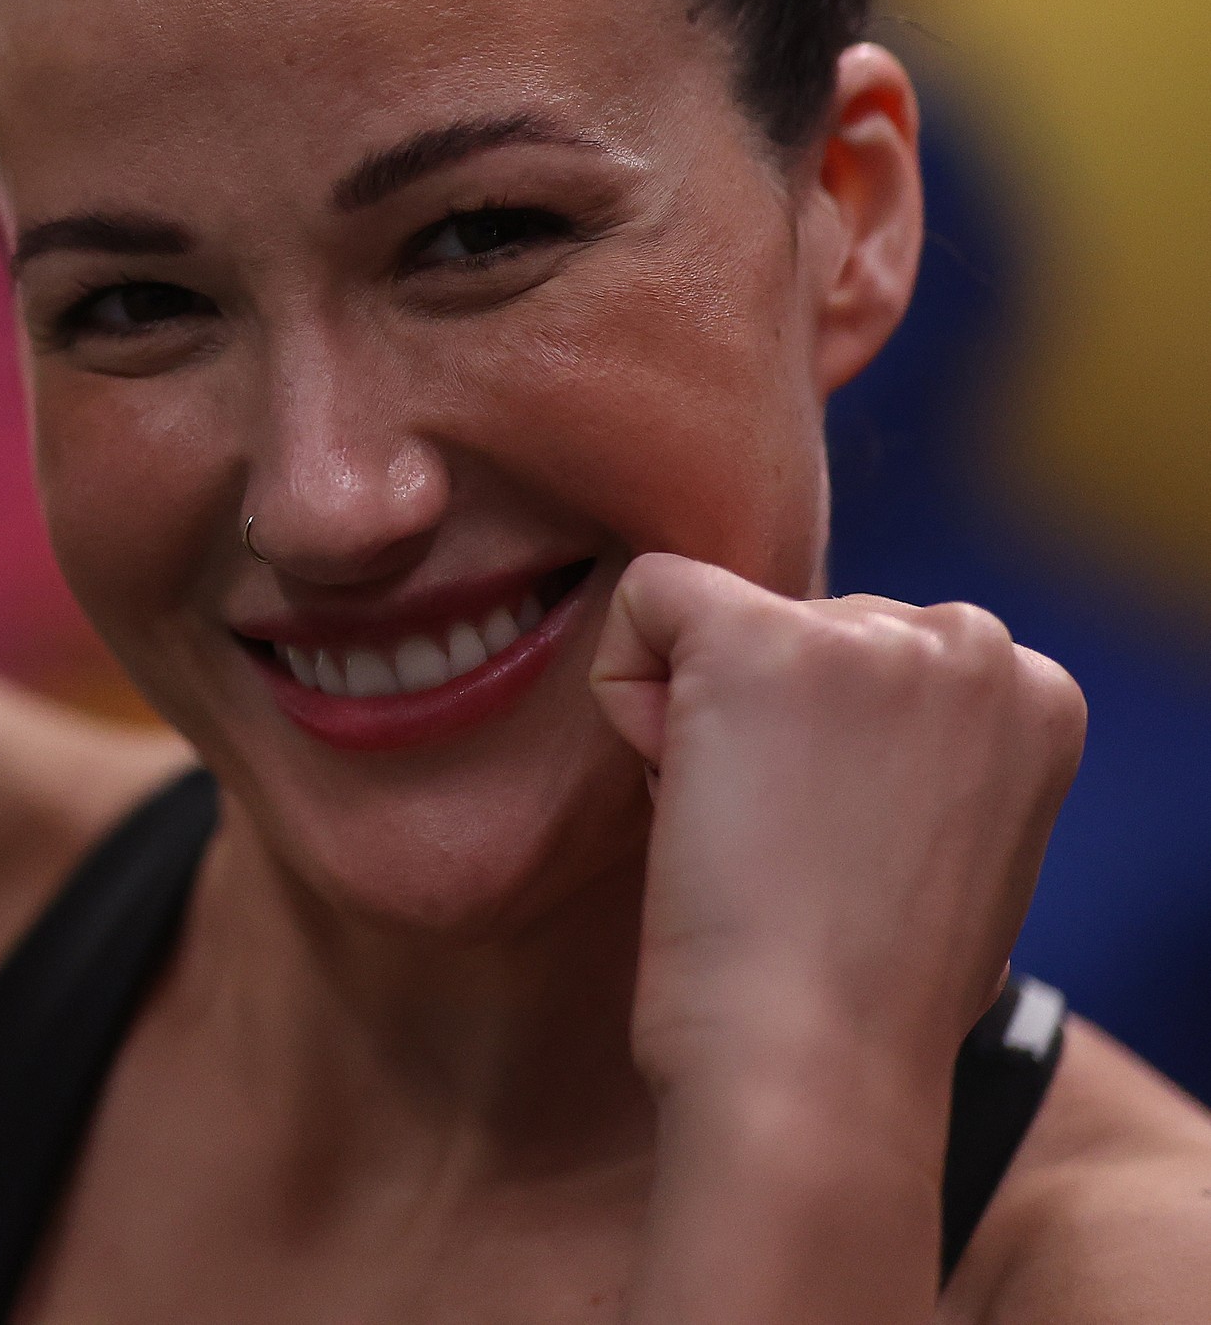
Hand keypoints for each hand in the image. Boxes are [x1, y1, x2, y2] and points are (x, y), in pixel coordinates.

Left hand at [591, 550, 1083, 1097]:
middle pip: (796, 629)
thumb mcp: (953, 845)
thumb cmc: (869, 993)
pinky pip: (646, 594)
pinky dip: (622, 679)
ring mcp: (868, 636)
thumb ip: (922, 755)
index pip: (874, 655)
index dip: (831, 752)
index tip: (847, 847)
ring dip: (696, 726)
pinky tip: (674, 785)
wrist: (813, 1065)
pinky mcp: (757, 641)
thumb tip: (840, 728)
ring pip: (716, 623)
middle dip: (763, 728)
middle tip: (785, 851)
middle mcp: (974, 642)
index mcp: (1035, 691)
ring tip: (745, 837)